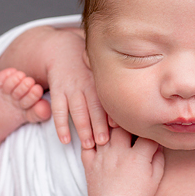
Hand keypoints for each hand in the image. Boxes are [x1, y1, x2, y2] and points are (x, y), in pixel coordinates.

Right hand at [45, 30, 109, 148]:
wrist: (62, 50)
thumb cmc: (88, 69)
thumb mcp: (103, 73)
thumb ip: (116, 89)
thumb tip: (136, 110)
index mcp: (100, 82)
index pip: (107, 99)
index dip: (112, 113)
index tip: (119, 128)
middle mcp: (87, 84)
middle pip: (93, 106)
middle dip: (98, 125)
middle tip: (104, 142)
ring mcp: (71, 88)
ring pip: (76, 110)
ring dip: (82, 128)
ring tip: (88, 145)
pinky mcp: (58, 91)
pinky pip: (59, 110)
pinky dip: (61, 126)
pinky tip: (65, 140)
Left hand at [80, 127, 164, 195]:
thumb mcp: (155, 180)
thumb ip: (158, 159)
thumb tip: (158, 145)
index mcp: (137, 156)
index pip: (146, 134)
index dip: (151, 132)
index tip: (152, 134)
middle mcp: (118, 152)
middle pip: (122, 126)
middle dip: (128, 123)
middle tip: (131, 125)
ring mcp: (102, 157)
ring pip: (103, 131)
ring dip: (109, 127)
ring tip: (113, 127)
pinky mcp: (89, 163)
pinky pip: (86, 145)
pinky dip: (90, 140)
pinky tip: (96, 138)